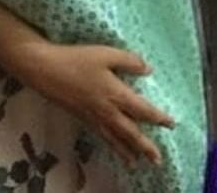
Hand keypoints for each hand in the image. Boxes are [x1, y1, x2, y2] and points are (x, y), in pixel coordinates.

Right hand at [6, 42, 173, 167]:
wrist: (45, 69)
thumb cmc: (78, 59)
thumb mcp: (107, 53)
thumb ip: (130, 62)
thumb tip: (148, 70)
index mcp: (115, 94)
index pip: (142, 110)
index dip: (158, 118)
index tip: (171, 124)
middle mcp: (106, 110)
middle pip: (130, 133)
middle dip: (145, 147)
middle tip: (158, 160)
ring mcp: (92, 116)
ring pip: (114, 138)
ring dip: (128, 151)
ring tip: (138, 162)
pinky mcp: (82, 117)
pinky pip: (101, 136)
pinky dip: (111, 145)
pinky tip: (114, 147)